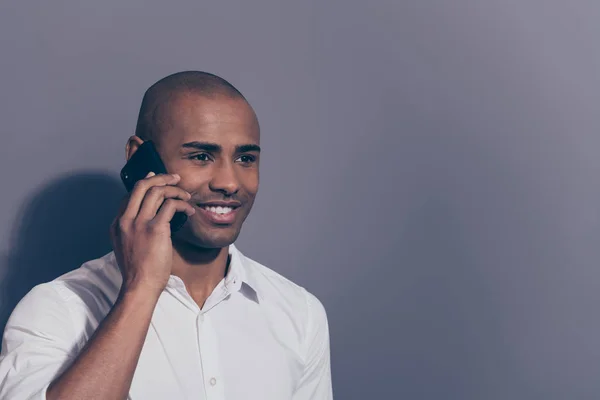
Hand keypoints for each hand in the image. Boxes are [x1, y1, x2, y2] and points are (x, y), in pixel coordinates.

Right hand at [110, 172, 195, 296]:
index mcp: (117, 224)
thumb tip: (151, 217)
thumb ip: (134, 231)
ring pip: (157, 192)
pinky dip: (183, 204)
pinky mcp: (155, 229)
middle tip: (175, 178)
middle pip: (141, 186)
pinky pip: (171, 205)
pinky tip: (190, 211)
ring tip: (186, 195)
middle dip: (160, 177)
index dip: (145, 184)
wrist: (139, 286)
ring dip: (175, 190)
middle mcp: (125, 220)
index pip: (130, 195)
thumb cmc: (139, 271)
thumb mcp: (128, 247)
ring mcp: (139, 223)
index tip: (157, 179)